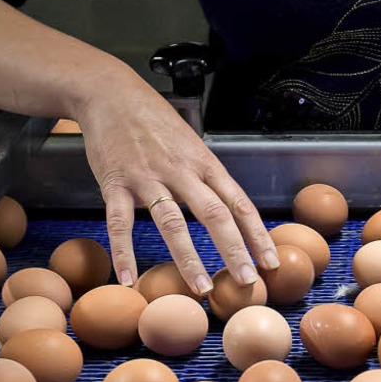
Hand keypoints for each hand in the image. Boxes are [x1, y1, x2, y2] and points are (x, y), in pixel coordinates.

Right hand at [77, 69, 278, 292]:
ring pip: (172, 222)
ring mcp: (148, 177)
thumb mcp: (191, 144)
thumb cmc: (154, 121)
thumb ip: (207, 178)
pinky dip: (123, 253)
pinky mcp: (115, 182)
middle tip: (246, 281)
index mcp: (204, 163)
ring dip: (188, 258)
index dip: (257, 234)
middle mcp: (181, 171)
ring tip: (200, 288)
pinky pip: (120, 223)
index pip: (238, 202)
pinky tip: (128, 279)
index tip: (270, 261)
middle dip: (234, 250)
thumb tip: (230, 213)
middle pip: (214, 214)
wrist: (110, 93)